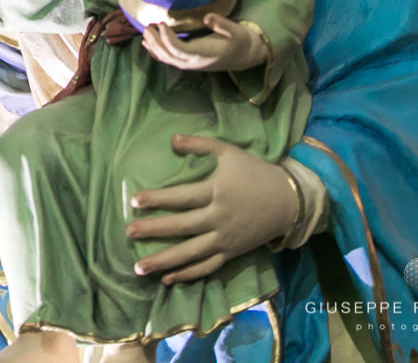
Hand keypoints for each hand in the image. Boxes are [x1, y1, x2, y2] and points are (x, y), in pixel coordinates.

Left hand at [125, 134, 297, 283]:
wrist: (289, 201)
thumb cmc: (255, 173)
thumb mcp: (230, 152)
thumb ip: (200, 145)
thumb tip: (171, 139)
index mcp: (216, 192)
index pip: (182, 198)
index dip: (158, 199)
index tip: (134, 201)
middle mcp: (219, 218)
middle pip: (182, 226)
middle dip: (153, 230)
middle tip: (128, 232)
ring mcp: (225, 239)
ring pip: (191, 253)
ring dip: (164, 261)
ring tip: (138, 267)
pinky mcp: (231, 253)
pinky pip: (207, 267)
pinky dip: (187, 275)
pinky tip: (166, 279)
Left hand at [141, 14, 267, 71]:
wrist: (244, 55)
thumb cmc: (240, 41)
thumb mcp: (237, 31)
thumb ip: (222, 24)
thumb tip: (207, 17)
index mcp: (204, 54)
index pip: (180, 50)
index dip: (168, 39)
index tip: (161, 23)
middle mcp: (194, 62)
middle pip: (169, 55)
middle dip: (156, 42)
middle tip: (147, 26)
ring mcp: (190, 64)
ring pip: (167, 59)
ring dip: (154, 46)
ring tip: (145, 32)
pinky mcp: (189, 62)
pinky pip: (169, 59)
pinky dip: (156, 52)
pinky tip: (147, 44)